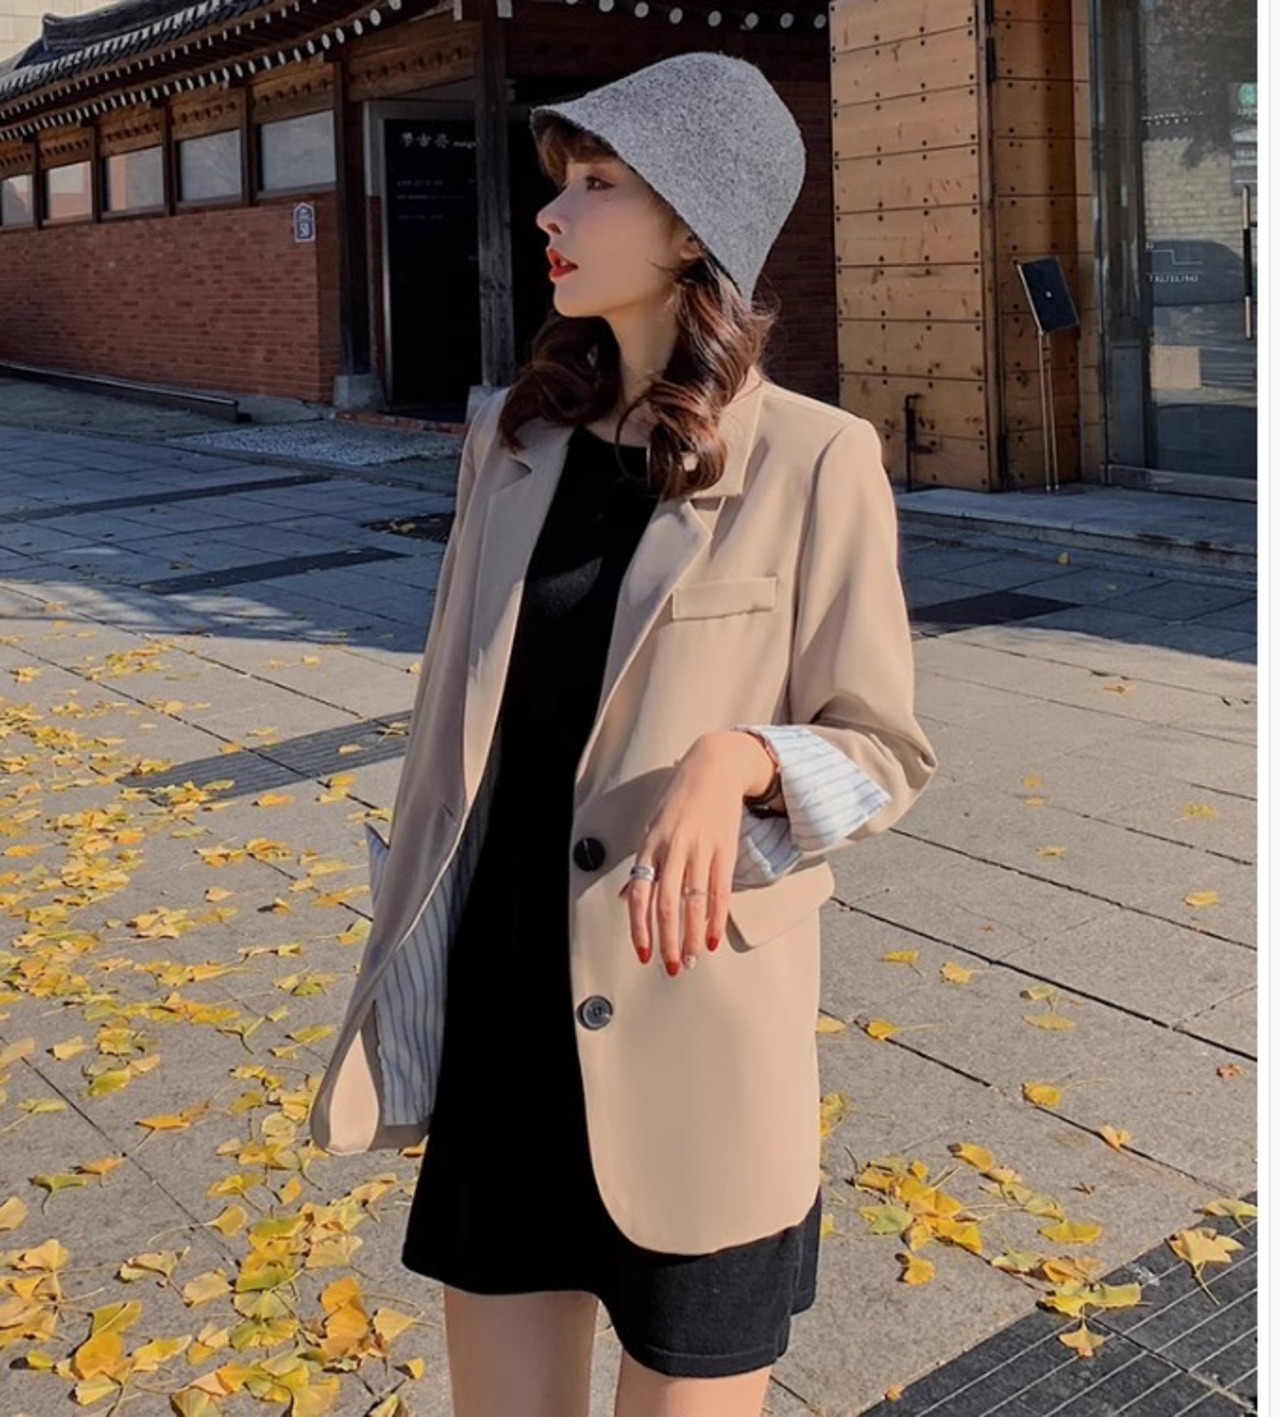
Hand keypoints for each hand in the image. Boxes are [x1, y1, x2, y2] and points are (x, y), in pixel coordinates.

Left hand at [617, 731, 776, 975]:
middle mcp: (673, 848)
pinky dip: (715, 919)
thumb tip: (628, 898)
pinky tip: (712, 938)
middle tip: (670, 967)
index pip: (641, 895)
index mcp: (650, 844)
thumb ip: (642, 865)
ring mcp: (701, 848)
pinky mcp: (725, 849)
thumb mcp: (652, 825)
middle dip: (667, 941)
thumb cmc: (679, 797)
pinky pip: (720, 891)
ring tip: (691, 959)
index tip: (643, 954)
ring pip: (694, 903)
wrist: (714, 766)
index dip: (640, 928)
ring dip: (691, 937)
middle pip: (667, 904)